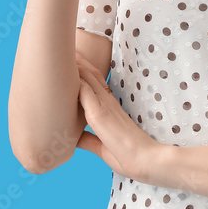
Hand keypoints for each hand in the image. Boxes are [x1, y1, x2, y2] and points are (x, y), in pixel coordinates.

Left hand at [74, 51, 166, 182]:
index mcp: (108, 108)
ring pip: (86, 79)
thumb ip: (88, 140)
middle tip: (63, 47)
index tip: (68, 62)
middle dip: (76, 62)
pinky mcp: (100, 114)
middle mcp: (106, 102)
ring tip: (61, 50)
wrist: (147, 162)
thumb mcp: (101, 147)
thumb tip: (73, 139)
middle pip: (88, 75)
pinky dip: (74, 81)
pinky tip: (63, 70)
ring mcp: (103, 106)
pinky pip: (84, 92)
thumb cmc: (128, 156)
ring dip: (74, 65)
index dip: (81, 71)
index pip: (92, 83)